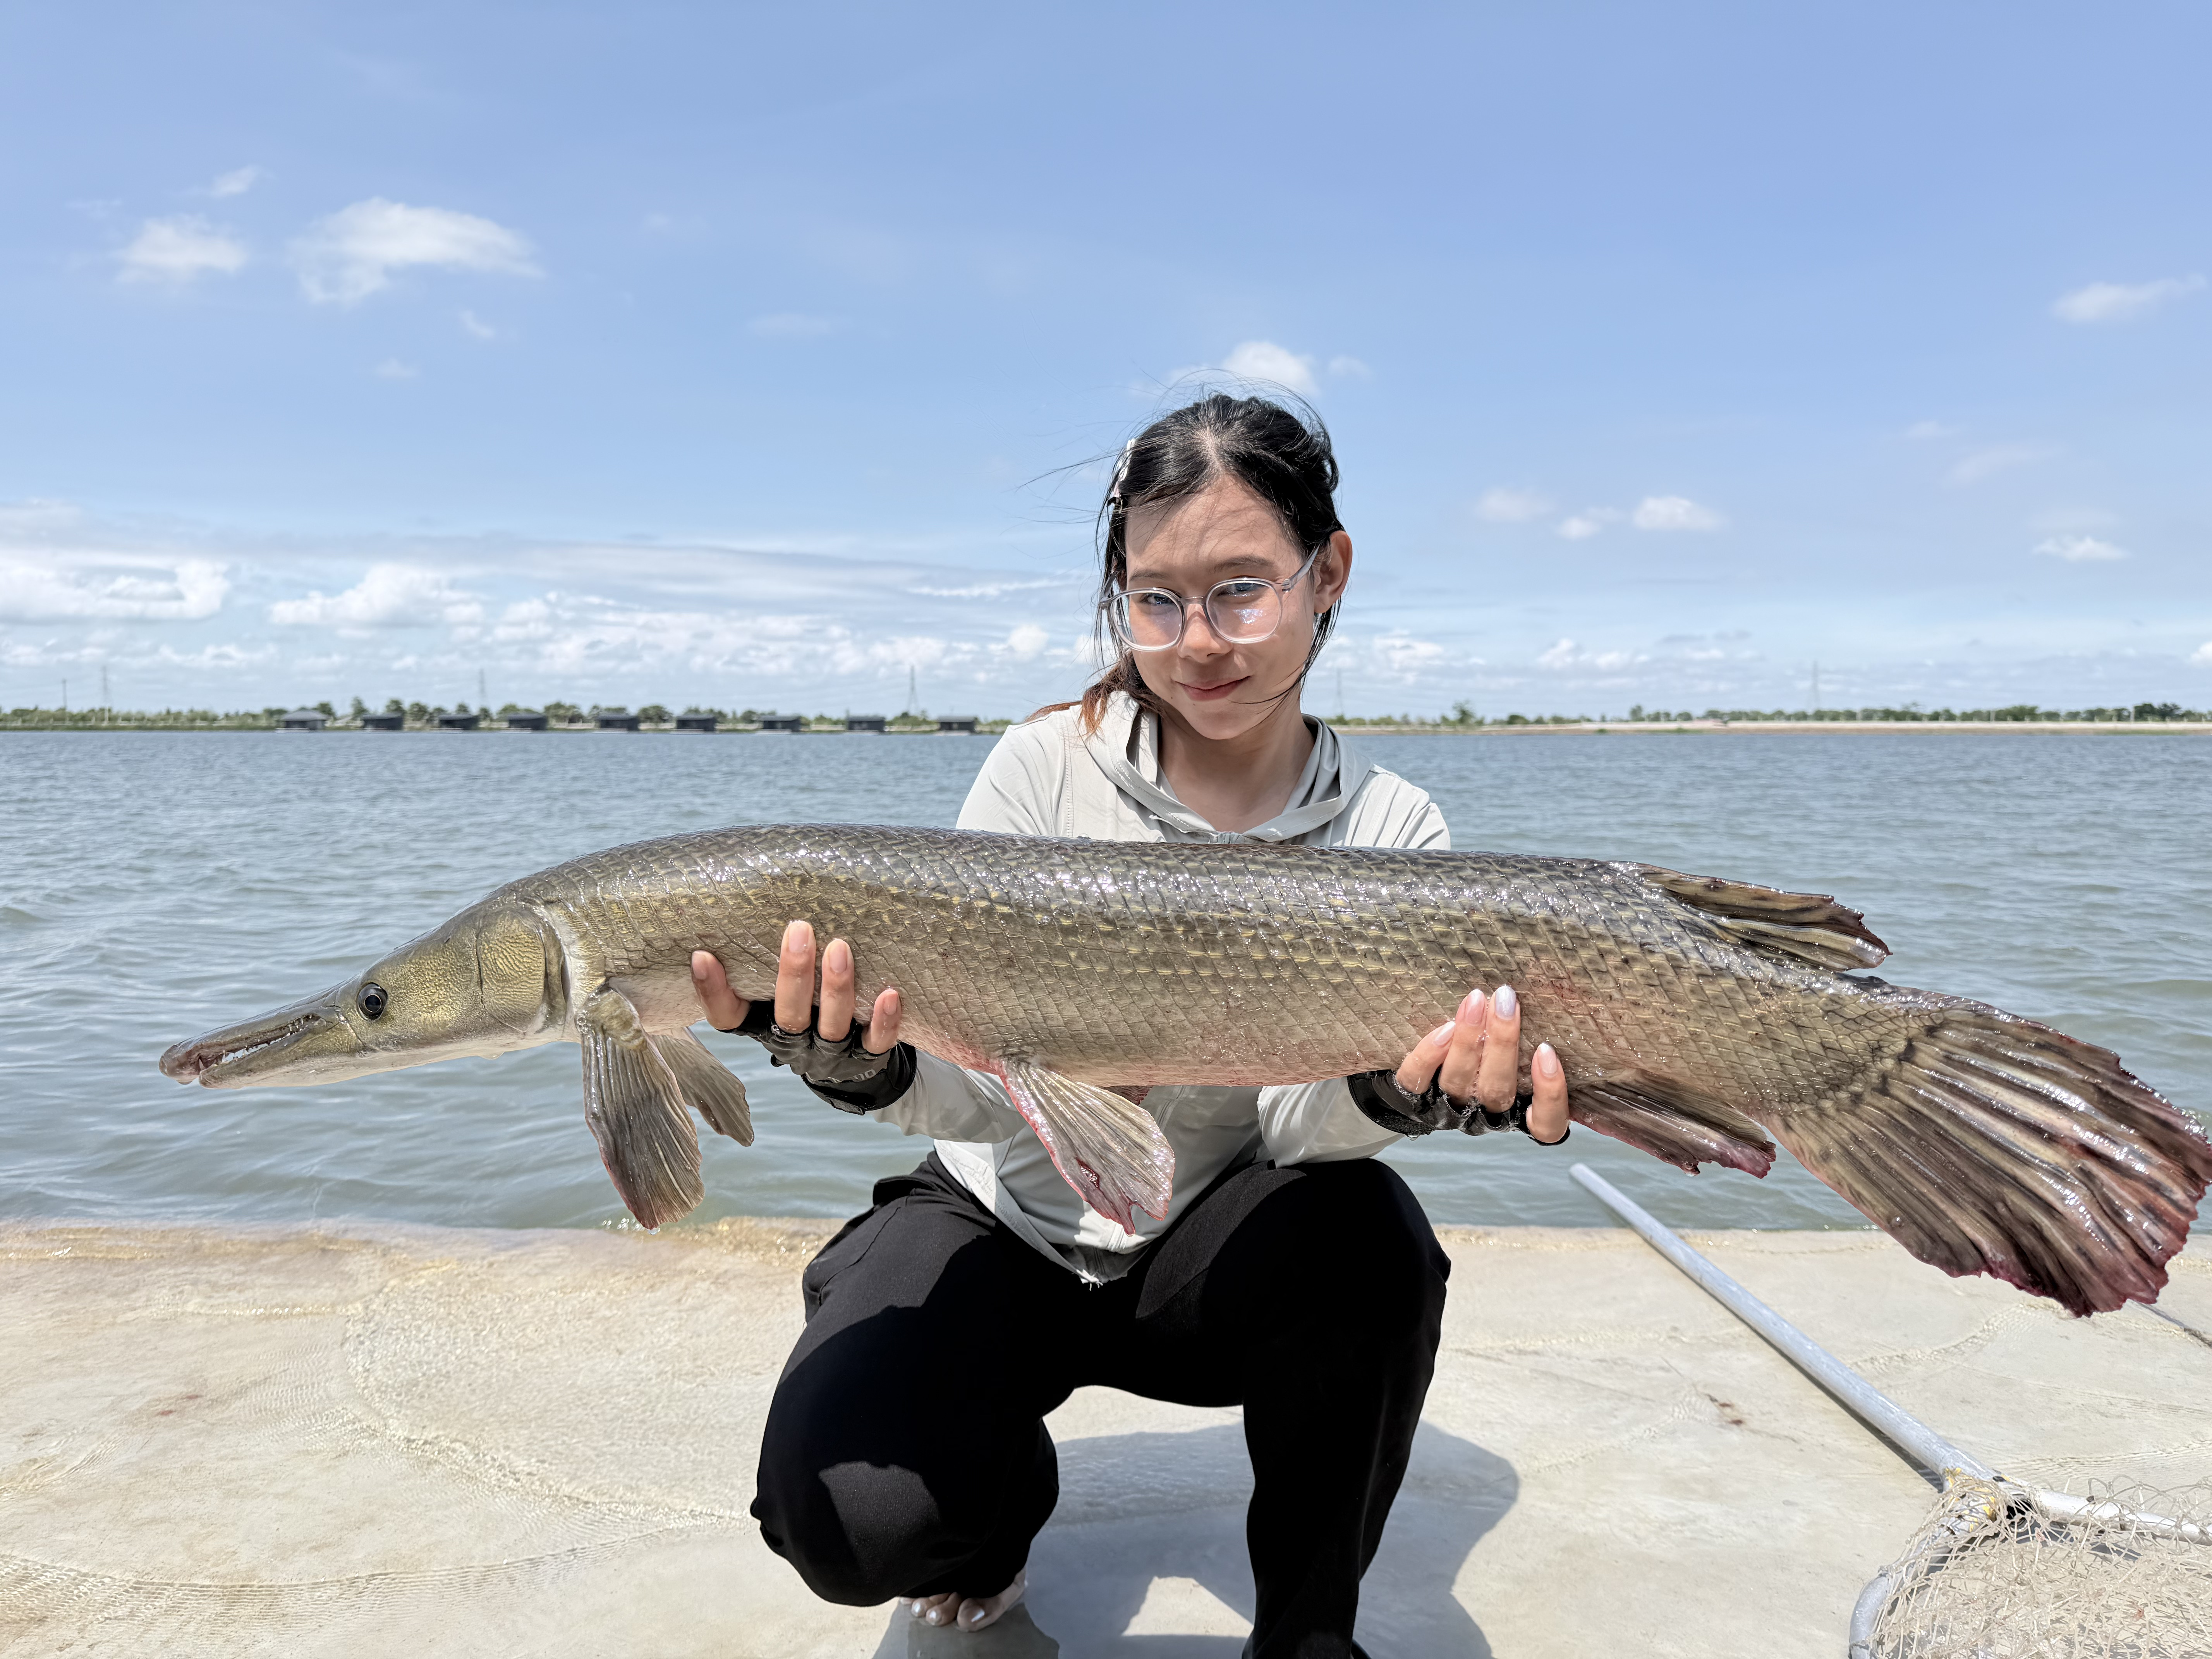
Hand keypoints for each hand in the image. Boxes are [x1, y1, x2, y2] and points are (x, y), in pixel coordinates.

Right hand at [690, 921, 903, 1052]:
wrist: (850, 1065)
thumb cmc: (807, 1006)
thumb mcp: (775, 989)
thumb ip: (763, 960)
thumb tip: (752, 900)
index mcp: (762, 1024)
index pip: (728, 1016)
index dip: (711, 991)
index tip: (702, 956)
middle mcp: (793, 1043)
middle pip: (788, 1016)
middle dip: (793, 974)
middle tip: (799, 929)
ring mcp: (830, 1053)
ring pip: (831, 1027)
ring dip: (836, 989)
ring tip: (839, 949)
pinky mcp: (867, 1057)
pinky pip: (877, 1041)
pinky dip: (884, 1020)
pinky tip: (890, 993)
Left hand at [1393, 985, 1569, 1143]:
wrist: (1410, 1091)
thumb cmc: (1477, 1064)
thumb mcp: (1509, 1062)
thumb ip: (1522, 1047)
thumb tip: (1527, 1005)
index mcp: (1515, 1112)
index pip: (1545, 1123)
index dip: (1550, 1093)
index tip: (1546, 1050)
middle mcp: (1482, 1115)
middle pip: (1497, 1089)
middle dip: (1503, 1042)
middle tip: (1505, 1000)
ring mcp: (1446, 1110)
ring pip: (1459, 1081)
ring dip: (1468, 1039)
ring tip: (1475, 1001)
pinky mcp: (1412, 1099)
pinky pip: (1417, 1079)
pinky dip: (1428, 1055)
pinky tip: (1443, 1028)